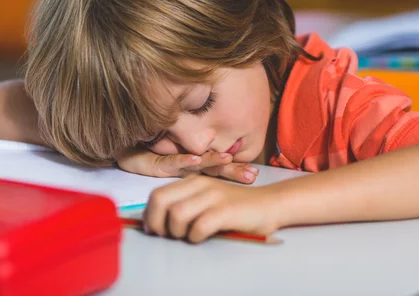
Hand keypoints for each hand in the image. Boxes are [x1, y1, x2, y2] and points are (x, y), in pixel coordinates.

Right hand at [116, 148, 258, 183]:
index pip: (218, 169)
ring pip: (197, 161)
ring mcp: (175, 160)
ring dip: (212, 160)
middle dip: (233, 169)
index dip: (235, 170)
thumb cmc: (154, 163)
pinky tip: (196, 161)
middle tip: (252, 174)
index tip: (255, 174)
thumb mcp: (177, 176)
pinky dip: (185, 161)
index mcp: (195, 167)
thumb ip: (192, 188)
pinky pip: (173, 161)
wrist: (128, 153)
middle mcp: (188, 163)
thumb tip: (211, 202)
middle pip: (214, 166)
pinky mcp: (159, 161)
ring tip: (227, 159)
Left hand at [143, 174, 279, 242]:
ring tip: (188, 236)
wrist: (269, 205)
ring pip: (177, 214)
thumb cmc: (235, 209)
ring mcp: (213, 196)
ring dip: (177, 232)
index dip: (149, 215)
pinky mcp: (226, 210)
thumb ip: (183, 206)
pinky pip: (198, 226)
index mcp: (191, 181)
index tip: (155, 230)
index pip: (156, 195)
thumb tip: (155, 224)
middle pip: (160, 201)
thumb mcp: (205, 201)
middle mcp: (199, 184)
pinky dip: (195, 237)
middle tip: (167, 235)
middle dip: (157, 223)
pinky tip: (201, 237)